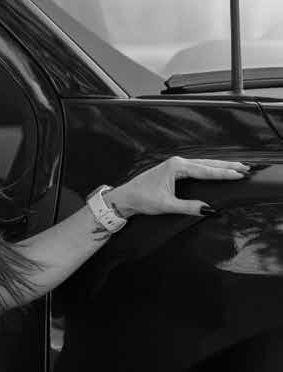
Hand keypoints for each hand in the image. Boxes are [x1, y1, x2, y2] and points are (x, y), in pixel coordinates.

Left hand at [107, 157, 249, 217]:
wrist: (124, 197)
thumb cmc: (141, 199)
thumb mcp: (166, 205)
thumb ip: (188, 207)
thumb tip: (208, 209)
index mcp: (176, 167)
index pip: (205, 170)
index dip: (224, 173)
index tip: (240, 174)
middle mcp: (176, 162)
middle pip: (207, 163)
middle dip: (226, 166)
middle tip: (245, 168)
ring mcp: (174, 165)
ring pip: (202, 164)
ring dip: (219, 166)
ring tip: (236, 167)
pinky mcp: (172, 170)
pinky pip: (196, 167)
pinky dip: (208, 168)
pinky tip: (216, 169)